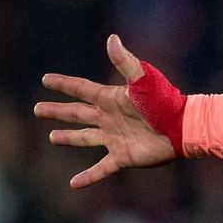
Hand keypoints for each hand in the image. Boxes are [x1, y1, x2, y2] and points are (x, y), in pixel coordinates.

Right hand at [34, 35, 178, 187]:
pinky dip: (88, 176)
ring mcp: (115, 137)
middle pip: (77, 113)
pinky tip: (73, 184)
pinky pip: (101, 168)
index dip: (63, 84)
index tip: (45, 79)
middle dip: (58, 111)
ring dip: (68, 137)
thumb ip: (124, 62)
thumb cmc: (165, 101)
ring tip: (52, 137)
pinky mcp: (123, 156)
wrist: (183, 128)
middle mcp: (110, 118)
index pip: (81, 89)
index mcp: (111, 99)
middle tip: (38, 109)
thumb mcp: (143, 79)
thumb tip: (111, 38)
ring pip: (85, 138)